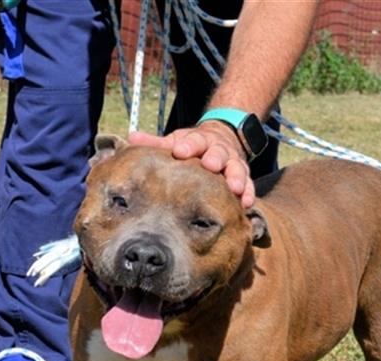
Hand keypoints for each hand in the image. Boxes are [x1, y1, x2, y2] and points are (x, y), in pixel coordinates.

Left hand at [129, 122, 255, 207]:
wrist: (222, 137)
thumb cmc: (193, 145)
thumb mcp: (177, 141)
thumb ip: (157, 143)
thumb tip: (132, 138)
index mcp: (200, 141)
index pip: (194, 141)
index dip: (188, 145)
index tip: (181, 151)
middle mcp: (218, 150)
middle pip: (218, 153)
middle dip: (215, 158)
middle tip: (211, 165)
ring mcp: (232, 163)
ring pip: (237, 169)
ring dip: (237, 178)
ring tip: (236, 189)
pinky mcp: (243, 175)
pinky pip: (248, 184)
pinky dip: (248, 193)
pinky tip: (247, 203)